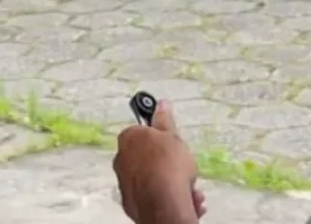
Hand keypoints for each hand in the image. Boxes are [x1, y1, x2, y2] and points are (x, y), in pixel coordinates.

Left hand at [114, 101, 205, 222]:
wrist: (164, 205)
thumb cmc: (169, 165)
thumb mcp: (173, 136)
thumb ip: (165, 120)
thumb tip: (161, 104)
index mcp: (129, 138)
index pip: (140, 131)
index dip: (158, 135)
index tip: (170, 139)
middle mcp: (121, 160)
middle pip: (145, 155)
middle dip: (165, 160)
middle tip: (181, 164)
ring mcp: (124, 183)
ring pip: (149, 177)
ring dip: (169, 180)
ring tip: (189, 186)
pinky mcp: (131, 203)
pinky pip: (150, 195)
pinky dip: (165, 196)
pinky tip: (185, 198)